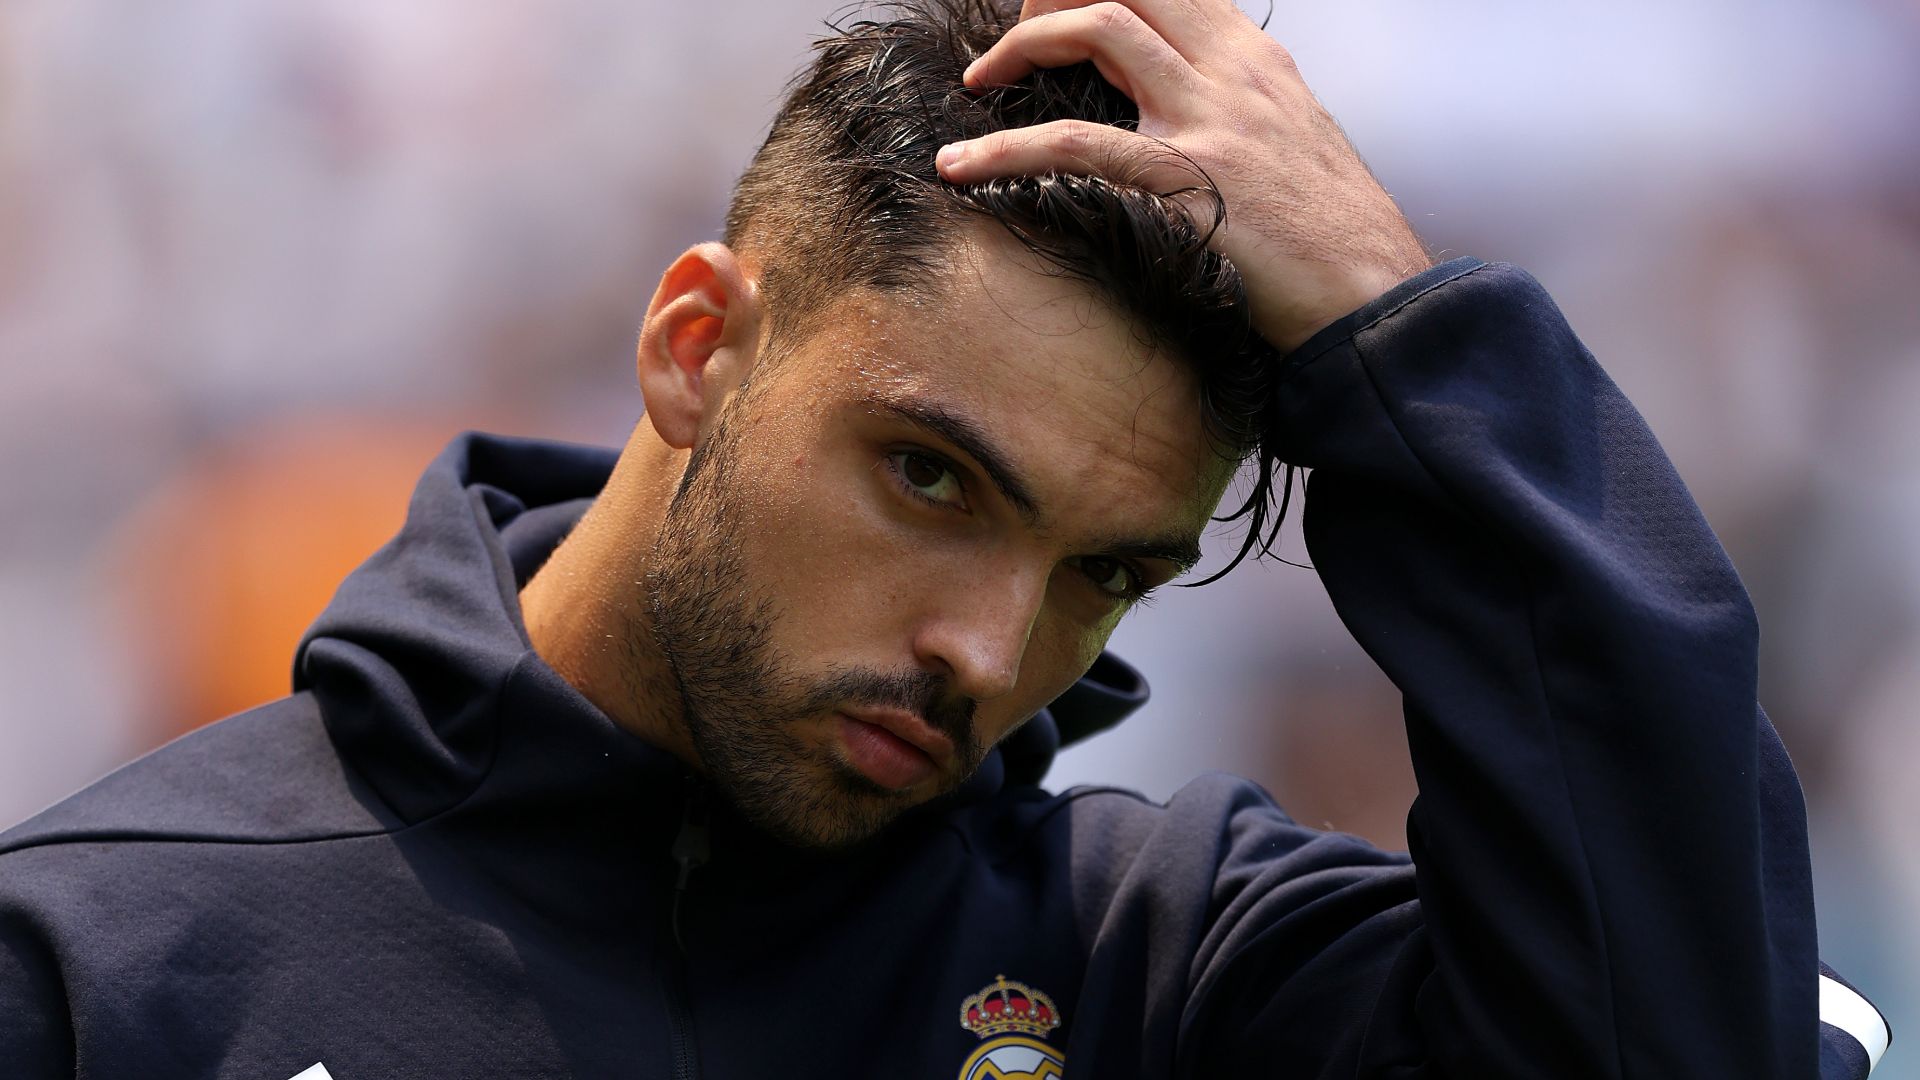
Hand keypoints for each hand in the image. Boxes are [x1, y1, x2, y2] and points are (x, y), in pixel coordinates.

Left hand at [936, 0, 1431, 352]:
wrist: (1373, 296)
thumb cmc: (1332, 237)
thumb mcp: (1292, 145)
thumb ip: (1237, 111)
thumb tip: (1177, 113)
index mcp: (1257, 61)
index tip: (1055, 10)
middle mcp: (1233, 72)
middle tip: (1009, 42)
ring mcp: (1210, 120)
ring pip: (1102, 28)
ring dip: (1023, 44)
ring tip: (979, 81)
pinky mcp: (1185, 180)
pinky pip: (1075, 144)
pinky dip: (1005, 150)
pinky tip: (964, 167)